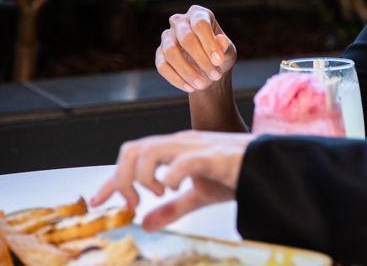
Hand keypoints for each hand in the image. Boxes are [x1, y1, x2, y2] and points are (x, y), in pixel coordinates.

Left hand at [91, 130, 255, 230]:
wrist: (269, 168)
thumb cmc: (237, 176)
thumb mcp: (198, 196)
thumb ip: (172, 209)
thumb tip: (145, 224)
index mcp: (175, 149)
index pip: (133, 156)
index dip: (111, 180)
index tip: (97, 202)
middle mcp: (181, 142)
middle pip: (133, 149)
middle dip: (121, 179)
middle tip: (130, 203)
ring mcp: (196, 146)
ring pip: (150, 151)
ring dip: (143, 178)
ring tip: (158, 195)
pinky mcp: (213, 156)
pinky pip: (183, 161)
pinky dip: (170, 176)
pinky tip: (174, 189)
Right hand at [156, 5, 235, 92]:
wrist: (208, 70)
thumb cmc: (219, 55)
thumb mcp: (227, 52)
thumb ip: (225, 46)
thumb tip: (222, 40)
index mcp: (198, 14)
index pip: (200, 24)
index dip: (209, 42)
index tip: (219, 61)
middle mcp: (180, 21)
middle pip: (186, 37)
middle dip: (201, 59)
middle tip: (215, 75)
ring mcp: (167, 37)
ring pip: (171, 52)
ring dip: (188, 71)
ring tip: (203, 84)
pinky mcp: (159, 53)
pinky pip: (162, 66)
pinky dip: (177, 79)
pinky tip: (191, 87)